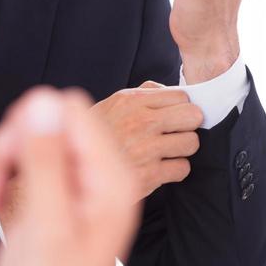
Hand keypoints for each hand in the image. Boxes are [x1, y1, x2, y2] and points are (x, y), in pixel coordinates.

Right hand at [0, 88, 138, 265]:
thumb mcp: (43, 226)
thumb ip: (44, 160)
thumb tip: (43, 102)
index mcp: (109, 182)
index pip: (70, 111)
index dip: (28, 127)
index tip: (2, 160)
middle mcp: (98, 182)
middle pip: (45, 126)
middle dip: (5, 150)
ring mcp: (76, 194)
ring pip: (29, 146)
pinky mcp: (54, 205)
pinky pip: (24, 171)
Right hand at [91, 81, 202, 200]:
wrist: (72, 170)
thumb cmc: (97, 137)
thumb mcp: (112, 104)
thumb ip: (141, 93)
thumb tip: (167, 90)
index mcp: (132, 100)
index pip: (181, 95)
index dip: (181, 106)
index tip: (173, 116)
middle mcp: (141, 122)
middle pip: (193, 115)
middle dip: (188, 125)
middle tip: (174, 133)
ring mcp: (147, 149)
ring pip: (191, 143)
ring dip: (181, 150)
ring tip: (165, 152)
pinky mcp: (150, 175)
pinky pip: (182, 168)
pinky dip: (174, 171)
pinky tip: (159, 169)